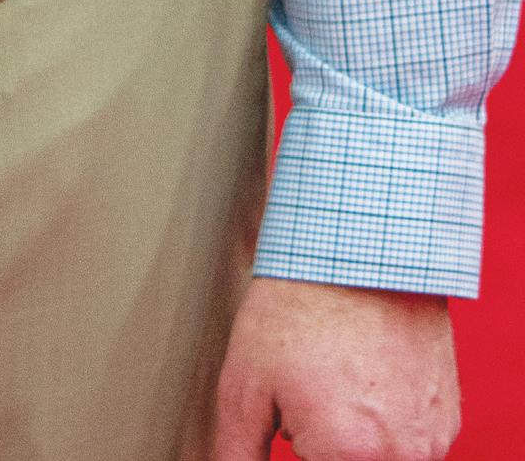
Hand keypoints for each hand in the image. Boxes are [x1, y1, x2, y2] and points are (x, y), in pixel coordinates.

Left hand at [214, 277, 461, 460]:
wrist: (361, 245)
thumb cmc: (301, 304)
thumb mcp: (243, 386)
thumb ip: (237, 455)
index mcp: (350, 455)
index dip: (301, 450)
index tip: (297, 422)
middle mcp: (401, 454)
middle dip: (328, 448)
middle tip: (314, 397)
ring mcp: (432, 435)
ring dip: (361, 443)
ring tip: (340, 383)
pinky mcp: (448, 415)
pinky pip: (413, 444)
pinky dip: (390, 423)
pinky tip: (367, 377)